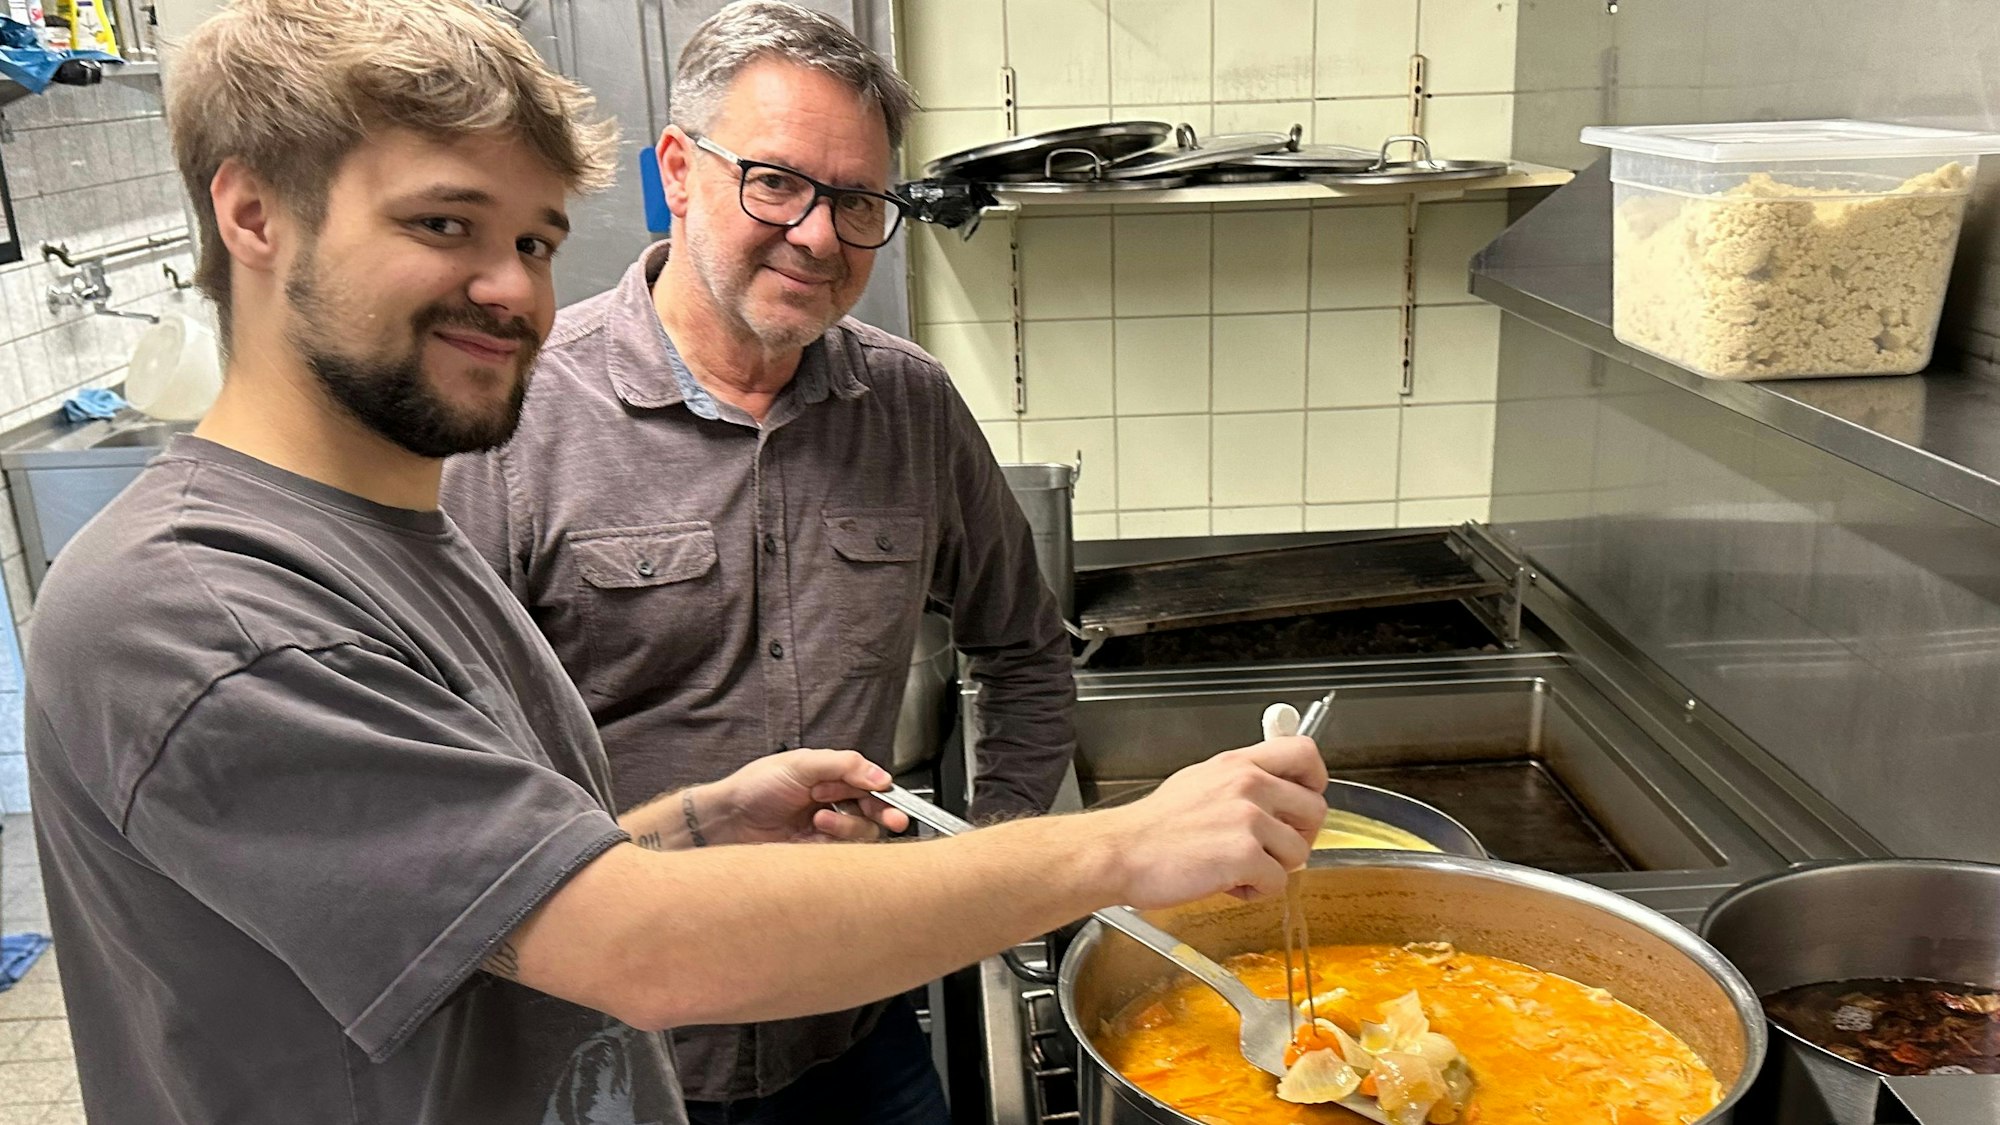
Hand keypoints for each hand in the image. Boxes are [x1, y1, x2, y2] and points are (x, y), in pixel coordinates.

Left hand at [701, 749, 909, 843]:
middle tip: (895, 819)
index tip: (889, 793)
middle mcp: (833, 802)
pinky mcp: (818, 852)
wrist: (726, 821)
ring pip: (862, 833)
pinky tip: (817, 828)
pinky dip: (837, 839)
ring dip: (849, 824)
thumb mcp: (800, 764)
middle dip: (886, 814)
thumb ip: (843, 765)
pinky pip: (844, 852)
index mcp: (831, 777)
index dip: (884, 790)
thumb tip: (879, 774)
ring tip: (822, 817)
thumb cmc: (754, 787)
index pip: (870, 783)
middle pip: (874, 810)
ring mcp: (826, 829)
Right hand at [1094, 736, 1326, 908]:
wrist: (1122, 852)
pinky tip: (1228, 884)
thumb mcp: (1200, 780)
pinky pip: (1278, 882)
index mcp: (1238, 764)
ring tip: (1238, 868)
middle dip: (1299, 835)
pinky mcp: (1244, 856)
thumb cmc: (1154, 825)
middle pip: (1315, 808)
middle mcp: (1248, 785)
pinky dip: (1255, 891)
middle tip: (1271, 848)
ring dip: (1273, 868)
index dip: (1314, 780)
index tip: (1303, 798)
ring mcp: (1248, 819)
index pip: (1304, 753)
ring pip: (1300, 851)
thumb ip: (1240, 779)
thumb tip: (1272, 786)